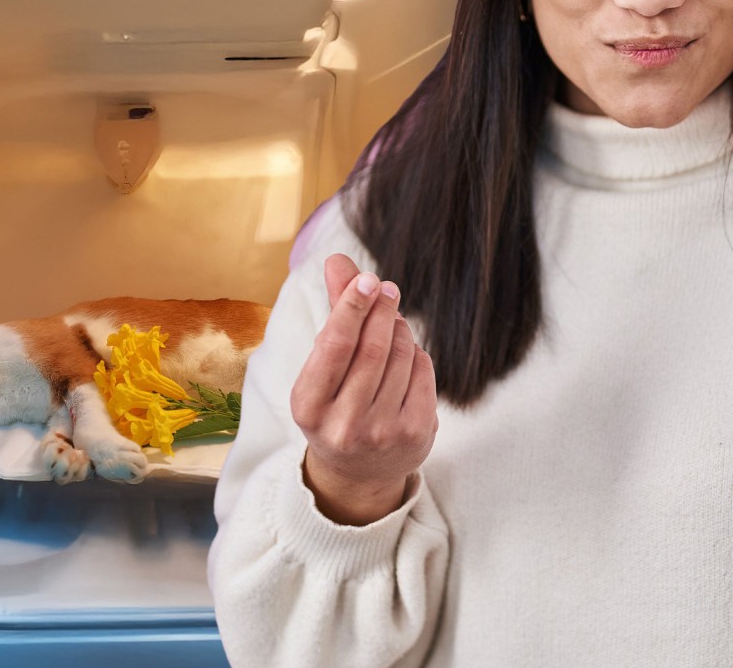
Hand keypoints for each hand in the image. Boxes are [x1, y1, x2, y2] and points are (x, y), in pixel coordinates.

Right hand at [290, 254, 438, 525]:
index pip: (335, 346)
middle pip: (372, 349)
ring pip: (401, 357)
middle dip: (381, 311)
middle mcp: (344, 424)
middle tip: (386, 288)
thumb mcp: (322, 368)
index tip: (367, 279)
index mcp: (309, 406)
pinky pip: (423, 373)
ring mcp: (382, 433)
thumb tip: (338, 260)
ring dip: (398, 330)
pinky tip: (404, 356)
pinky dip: (415, 354)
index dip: (352, 308)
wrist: (358, 473)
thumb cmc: (336, 406)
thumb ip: (334, 313)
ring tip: (390, 323)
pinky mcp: (416, 434)